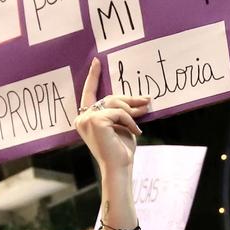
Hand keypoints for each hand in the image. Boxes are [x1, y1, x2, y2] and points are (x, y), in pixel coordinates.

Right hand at [72, 59, 148, 174]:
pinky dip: (129, 121)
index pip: (89, 93)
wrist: (119, 167)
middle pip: (109, 98)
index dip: (93, 76)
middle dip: (129, 100)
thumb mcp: (123, 125)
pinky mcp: (95, 120)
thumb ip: (124, 111)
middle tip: (147, 101)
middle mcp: (82, 118)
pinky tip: (134, 132)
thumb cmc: (120, 150)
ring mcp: (87, 119)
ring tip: (139, 124)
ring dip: (131, 113)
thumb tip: (142, 98)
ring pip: (114, 104)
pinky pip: (118, 113)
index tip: (97, 61)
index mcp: (85, 118)